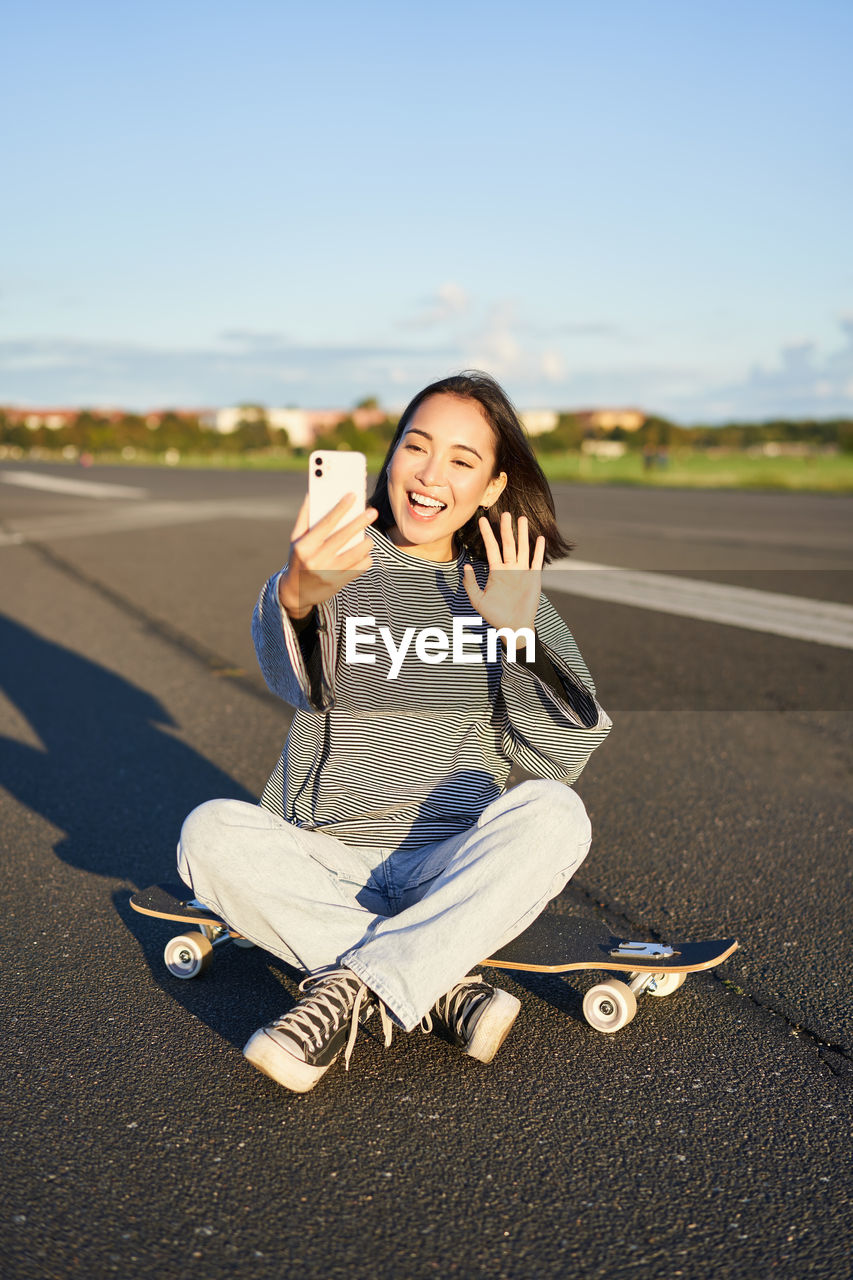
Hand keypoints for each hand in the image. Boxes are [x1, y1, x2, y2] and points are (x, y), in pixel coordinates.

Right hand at [278, 492, 377, 618]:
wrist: (296, 592)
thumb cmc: (298, 558)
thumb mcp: (296, 539)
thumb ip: (304, 517)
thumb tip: (312, 494)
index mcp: (304, 546)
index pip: (326, 523)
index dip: (340, 508)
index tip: (352, 496)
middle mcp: (315, 559)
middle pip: (343, 537)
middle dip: (360, 522)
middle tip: (372, 512)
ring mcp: (327, 573)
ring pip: (355, 554)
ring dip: (366, 543)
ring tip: (369, 538)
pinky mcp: (338, 583)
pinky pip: (359, 568)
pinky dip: (366, 559)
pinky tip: (366, 554)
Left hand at [462, 512, 544, 641]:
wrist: (513, 626)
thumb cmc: (495, 615)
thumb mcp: (478, 599)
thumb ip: (471, 583)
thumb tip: (465, 566)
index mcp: (496, 571)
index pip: (491, 548)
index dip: (487, 534)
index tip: (482, 520)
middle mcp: (510, 568)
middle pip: (508, 544)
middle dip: (506, 529)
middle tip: (504, 513)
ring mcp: (523, 572)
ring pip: (522, 548)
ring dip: (523, 534)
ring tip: (522, 519)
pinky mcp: (534, 578)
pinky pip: (537, 561)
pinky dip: (539, 551)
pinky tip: (540, 539)